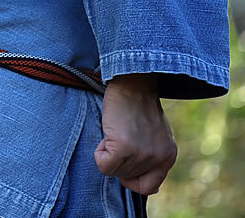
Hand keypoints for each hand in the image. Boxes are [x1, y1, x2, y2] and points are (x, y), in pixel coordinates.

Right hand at [94, 73, 177, 194]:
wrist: (132, 81)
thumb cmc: (138, 103)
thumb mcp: (155, 133)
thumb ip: (151, 154)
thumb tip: (136, 177)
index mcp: (168, 156)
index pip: (149, 186)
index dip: (132, 177)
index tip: (126, 160)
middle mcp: (158, 158)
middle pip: (126, 177)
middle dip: (118, 159)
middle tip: (121, 133)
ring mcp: (142, 154)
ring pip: (114, 171)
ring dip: (108, 152)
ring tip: (115, 129)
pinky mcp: (124, 147)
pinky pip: (103, 164)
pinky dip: (100, 153)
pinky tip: (108, 134)